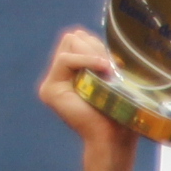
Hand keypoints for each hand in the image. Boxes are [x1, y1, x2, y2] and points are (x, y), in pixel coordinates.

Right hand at [37, 26, 130, 150]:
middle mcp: (61, 75)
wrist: (115, 136)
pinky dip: (84, 60)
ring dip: (92, 53)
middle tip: (110, 67)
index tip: (114, 61)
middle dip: (95, 46)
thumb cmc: (121, 110)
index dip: (97, 43)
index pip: (79, 39)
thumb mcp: (114, 76)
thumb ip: (101, 55)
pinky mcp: (49, 90)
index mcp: (75, 71)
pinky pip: (64, 60)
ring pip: (69, 43)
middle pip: (73, 37)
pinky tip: (101, 70)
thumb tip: (95, 34)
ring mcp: (53, 82)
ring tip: (106, 71)